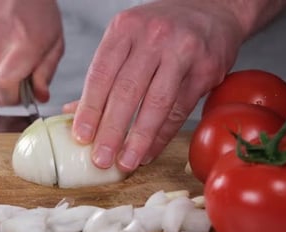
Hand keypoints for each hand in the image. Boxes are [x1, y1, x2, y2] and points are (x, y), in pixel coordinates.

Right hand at [0, 0, 63, 104]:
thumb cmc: (36, 7)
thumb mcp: (54, 42)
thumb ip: (46, 73)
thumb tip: (39, 96)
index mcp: (19, 50)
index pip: (4, 94)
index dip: (16, 100)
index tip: (26, 94)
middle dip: (9, 93)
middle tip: (23, 79)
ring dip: (0, 78)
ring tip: (14, 58)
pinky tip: (3, 47)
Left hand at [69, 0, 245, 172]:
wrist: (213, 9)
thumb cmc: (162, 29)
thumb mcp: (128, 39)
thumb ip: (103, 75)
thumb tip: (72, 113)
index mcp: (125, 28)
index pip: (101, 74)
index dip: (89, 109)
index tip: (81, 136)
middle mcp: (153, 37)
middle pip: (126, 91)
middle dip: (111, 130)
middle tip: (100, 159)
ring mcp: (182, 52)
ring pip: (155, 104)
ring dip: (138, 139)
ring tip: (125, 162)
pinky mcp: (205, 70)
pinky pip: (179, 110)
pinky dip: (161, 136)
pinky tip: (149, 151)